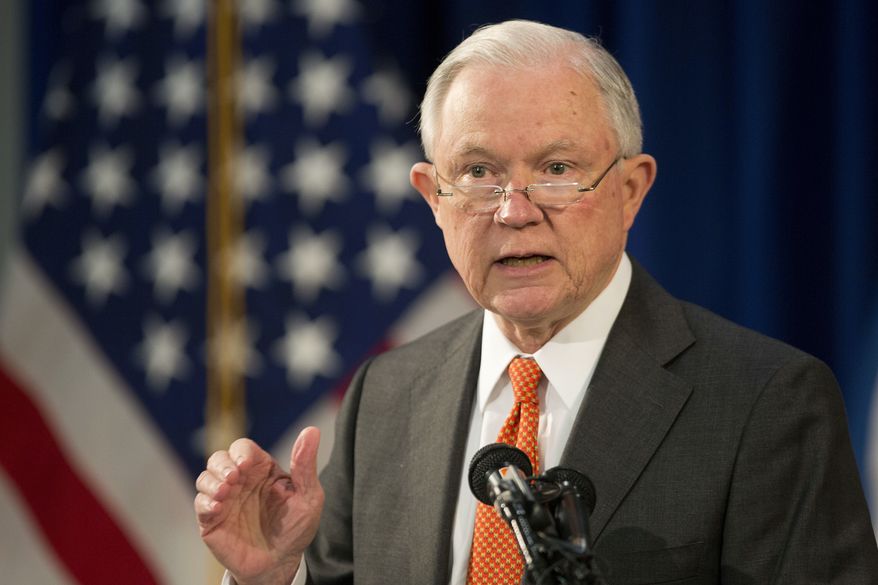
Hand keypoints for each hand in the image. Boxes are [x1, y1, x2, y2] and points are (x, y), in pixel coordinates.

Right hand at [194, 427, 323, 584]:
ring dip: (211, 481)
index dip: (241, 452)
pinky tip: (219, 508)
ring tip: (225, 493)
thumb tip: (311, 430)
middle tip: (233, 477)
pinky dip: (205, 502)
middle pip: (219, 458)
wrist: (281, 564)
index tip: (245, 464)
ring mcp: (225, 500)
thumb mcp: (308, 496)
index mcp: (262, 470)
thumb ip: (305, 465)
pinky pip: (200, 504)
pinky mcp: (212, 521)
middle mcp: (240, 482)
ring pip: (205, 477)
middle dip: (222, 464)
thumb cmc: (296, 528)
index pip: (243, 448)